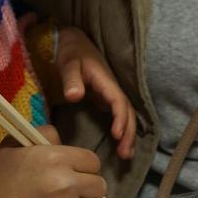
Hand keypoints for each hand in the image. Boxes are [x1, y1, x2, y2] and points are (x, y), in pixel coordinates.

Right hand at [0, 126, 107, 197]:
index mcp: (55, 158)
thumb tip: (63, 141)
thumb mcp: (15, 146)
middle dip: (87, 190)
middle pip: (100, 187)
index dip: (84, 168)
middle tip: (68, 195)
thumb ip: (44, 135)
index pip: (93, 162)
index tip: (73, 175)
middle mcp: (65, 184)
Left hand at [55, 25, 135, 158]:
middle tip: (125, 153)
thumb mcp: (68, 64)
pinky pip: (119, 116)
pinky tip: (121, 145)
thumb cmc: (71, 52)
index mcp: (106, 81)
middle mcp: (113, 89)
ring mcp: (111, 94)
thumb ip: (71, 80)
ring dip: (128, 134)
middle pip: (128, 112)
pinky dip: (123, 130)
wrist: (74, 41)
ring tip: (127, 155)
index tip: (117, 135)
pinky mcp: (106, 98)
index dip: (120, 118)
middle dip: (129, 132)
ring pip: (126, 115)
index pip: (118, 101)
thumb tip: (74, 97)